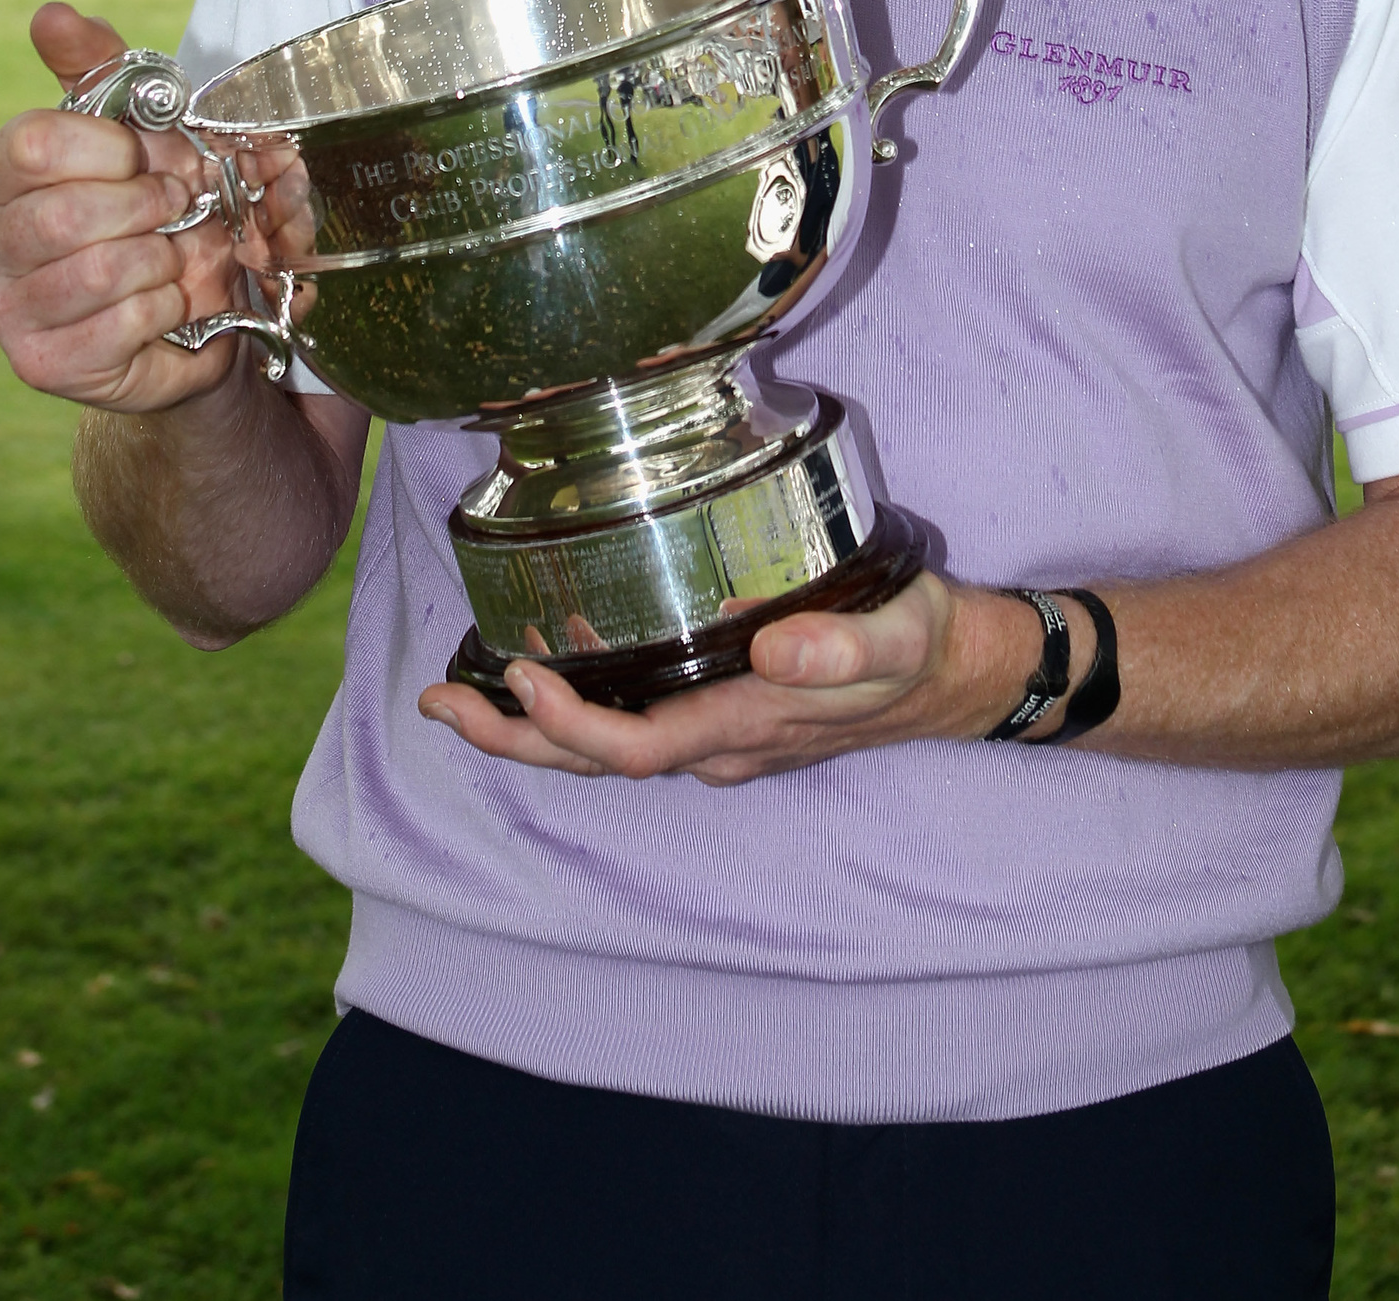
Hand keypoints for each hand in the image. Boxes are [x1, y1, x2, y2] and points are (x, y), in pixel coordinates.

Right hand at [0, 2, 306, 414]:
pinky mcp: (43, 366)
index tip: (146, 159)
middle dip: (147, 207)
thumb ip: (97, 69)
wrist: (194, 309)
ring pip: (99, 270)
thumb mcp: (139, 129)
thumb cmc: (155, 211)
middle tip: (178, 210)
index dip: (111, 149)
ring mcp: (5, 312)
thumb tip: (53, 14)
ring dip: (161, 261)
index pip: (33, 143)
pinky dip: (163, 309)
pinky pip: (118, 327)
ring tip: (171, 258)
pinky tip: (166, 304)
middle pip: (64, 213)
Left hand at [417, 576, 1047, 784]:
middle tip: (436, 700)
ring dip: (528, 728)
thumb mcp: (895, 635)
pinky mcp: (724, 711)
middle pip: (594, 763)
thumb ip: (841, 649)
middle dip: (512, 738)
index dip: (566, 725)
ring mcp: (719, 737)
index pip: (633, 749)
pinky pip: (631, 725)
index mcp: (747, 726)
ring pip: (604, 749)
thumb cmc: (925, 646)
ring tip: (457, 690)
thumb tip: (773, 653)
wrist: (963, 675)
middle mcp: (720, 744)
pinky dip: (574, 708)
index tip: (517, 675)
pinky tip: (543, 672)